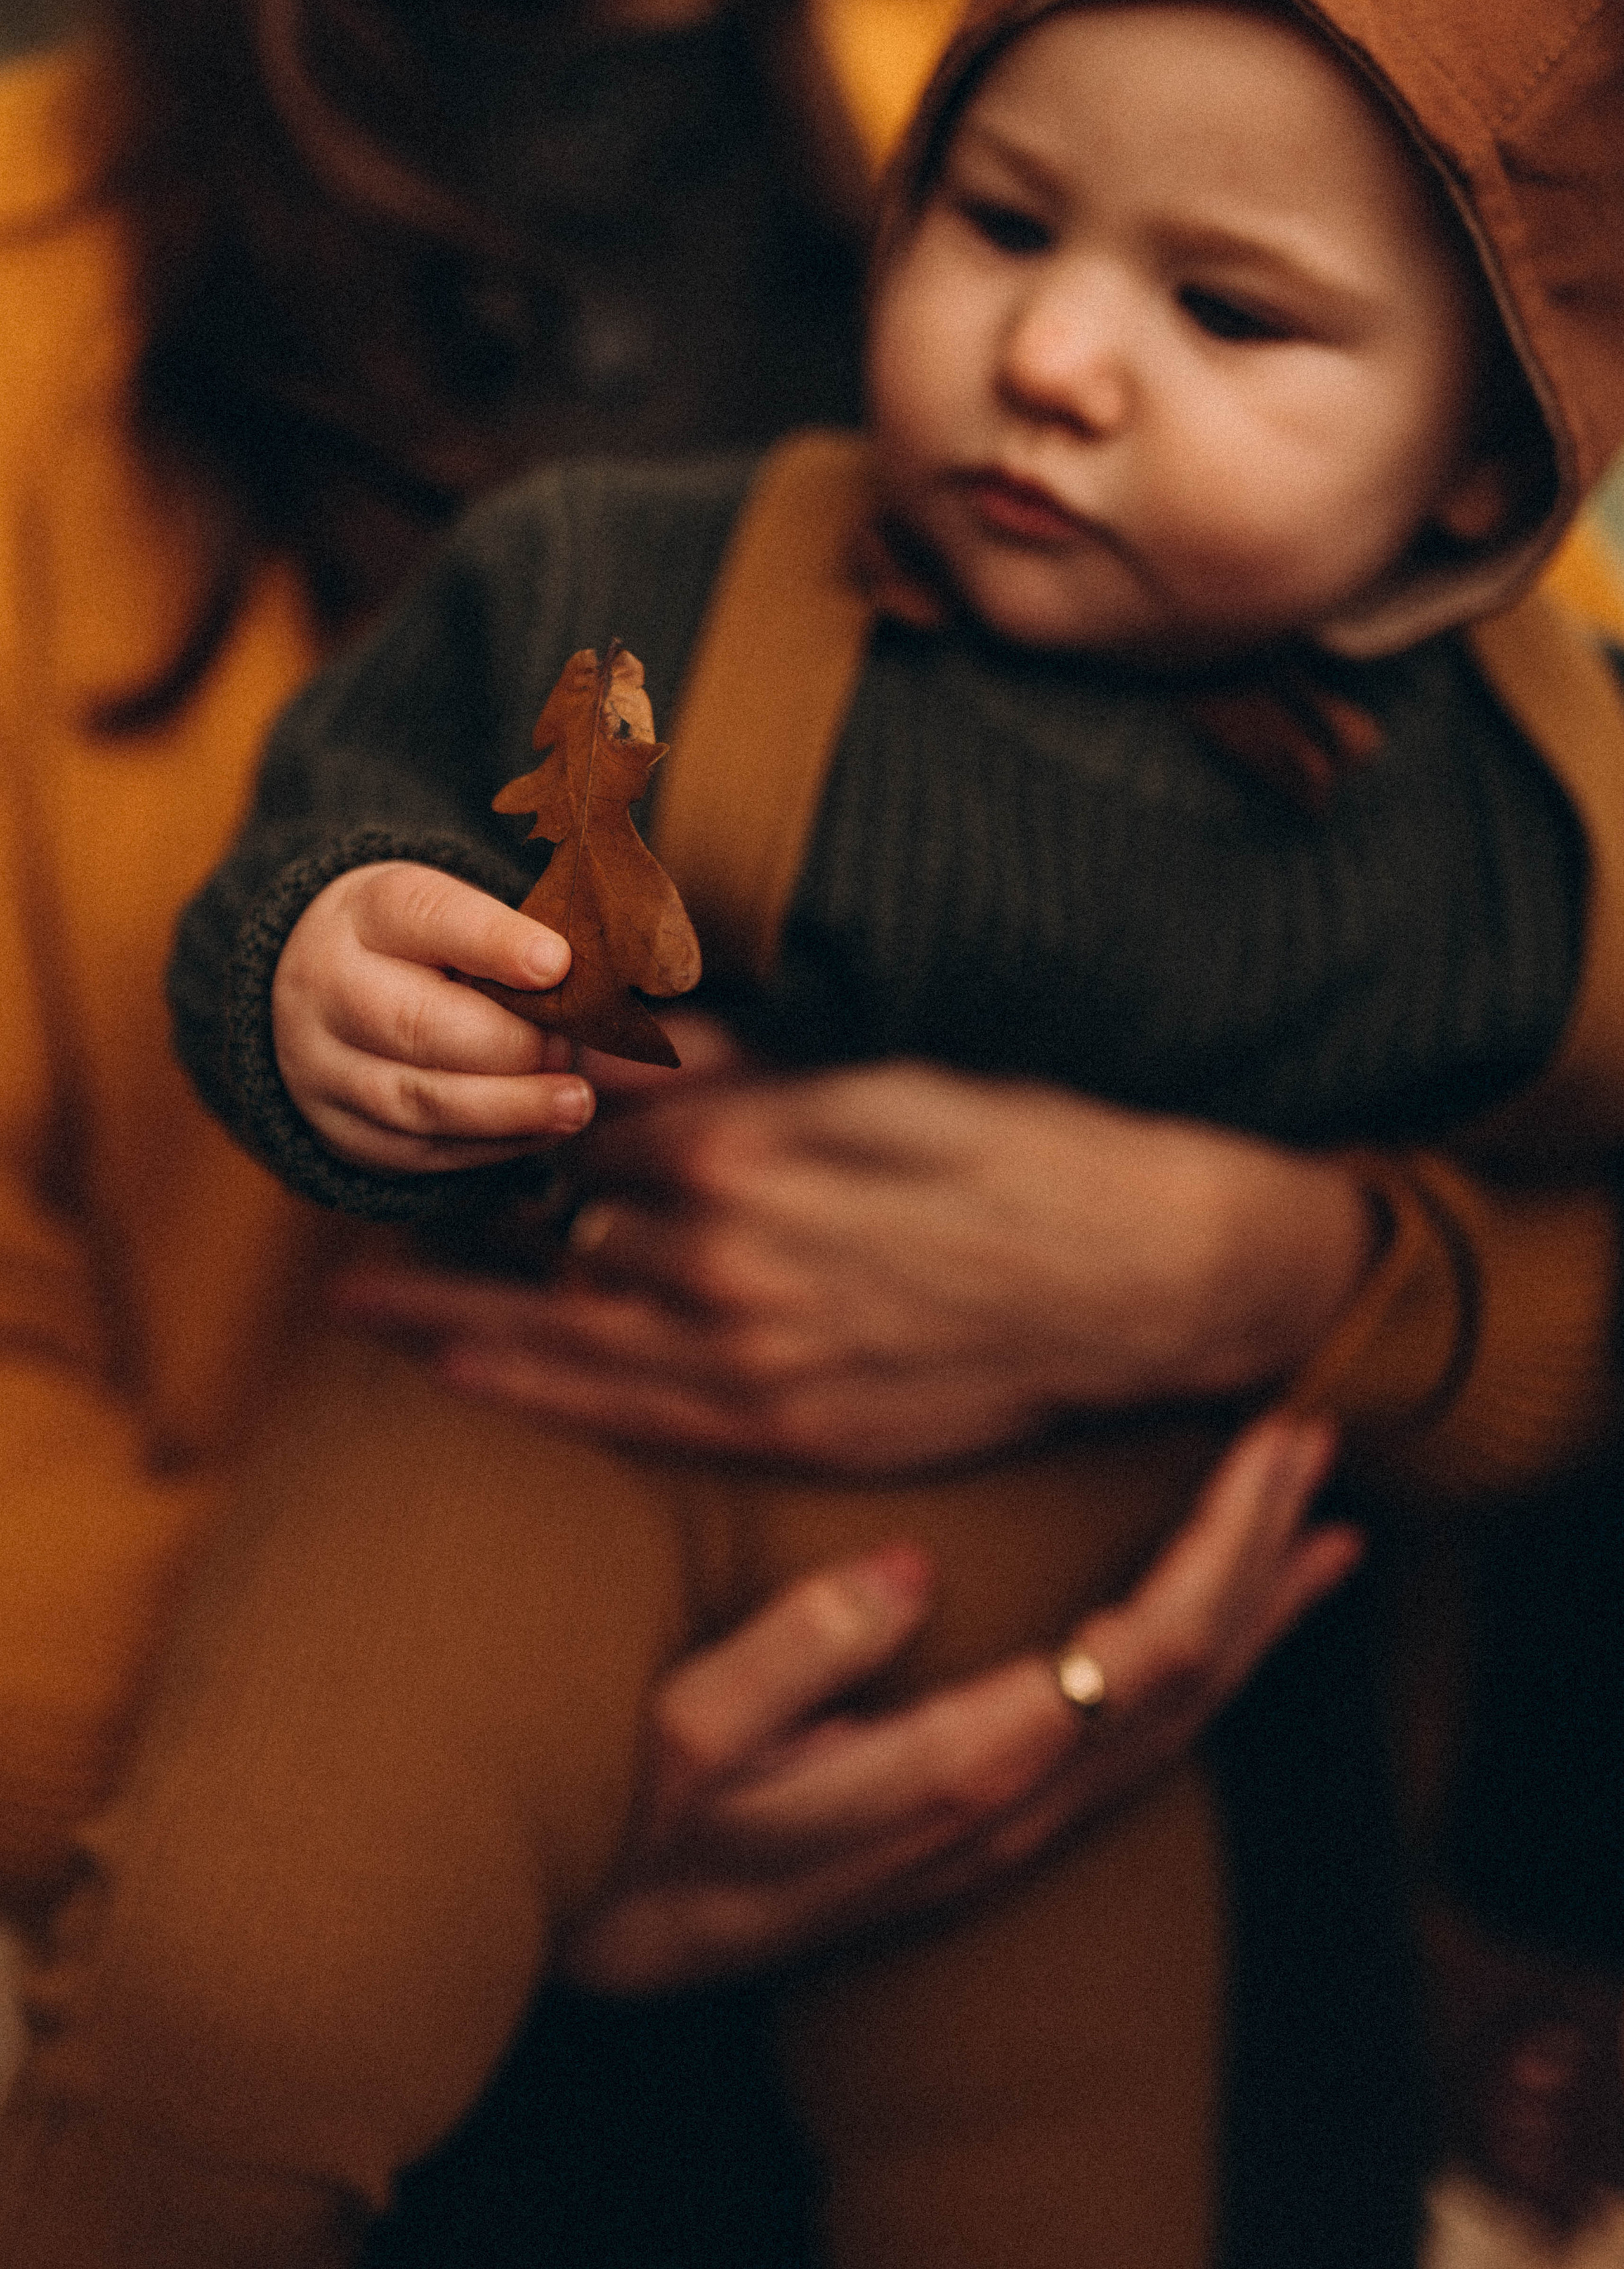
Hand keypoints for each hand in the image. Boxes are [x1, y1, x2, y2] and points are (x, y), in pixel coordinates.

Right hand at [273, 862, 593, 1170]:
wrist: (325, 994)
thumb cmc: (424, 949)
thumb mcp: (453, 916)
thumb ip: (508, 942)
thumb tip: (579, 981)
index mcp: (367, 911)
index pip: (428, 918)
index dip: (494, 942)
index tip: (558, 964)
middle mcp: (329, 985)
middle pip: (417, 1024)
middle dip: (509, 1045)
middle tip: (567, 1049)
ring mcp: (324, 1065)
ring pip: (418, 1100)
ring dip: (509, 1108)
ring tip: (575, 1103)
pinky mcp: (343, 1129)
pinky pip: (420, 1149)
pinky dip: (491, 1145)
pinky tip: (542, 1131)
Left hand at [338, 1054, 1375, 1466]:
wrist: (1155, 1278)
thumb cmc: (1032, 1152)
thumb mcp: (888, 1077)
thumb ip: (738, 1070)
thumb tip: (621, 1043)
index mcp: (751, 1153)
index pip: (586, 1130)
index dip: (520, 1115)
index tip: (460, 1099)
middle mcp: (731, 1263)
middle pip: (556, 1233)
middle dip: (469, 1214)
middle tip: (372, 1204)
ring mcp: (757, 1360)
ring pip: (563, 1331)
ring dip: (452, 1314)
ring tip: (360, 1307)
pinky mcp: (793, 1426)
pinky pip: (630, 1416)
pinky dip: (536, 1388)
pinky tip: (469, 1372)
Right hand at [559, 1411, 1360, 1987]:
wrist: (617, 1945)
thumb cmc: (637, 1828)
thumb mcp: (679, 1737)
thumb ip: (791, 1659)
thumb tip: (909, 1572)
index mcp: (956, 1771)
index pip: (1143, 1649)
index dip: (1226, 1545)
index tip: (1271, 1440)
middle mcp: (1012, 1809)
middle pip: (1192, 1678)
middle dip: (1265, 1552)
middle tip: (1316, 1437)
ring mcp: (1012, 1830)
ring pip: (1183, 1722)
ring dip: (1259, 1618)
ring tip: (1319, 1533)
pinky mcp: (994, 1830)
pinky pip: (1141, 1751)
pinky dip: (1209, 1677)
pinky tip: (1230, 1636)